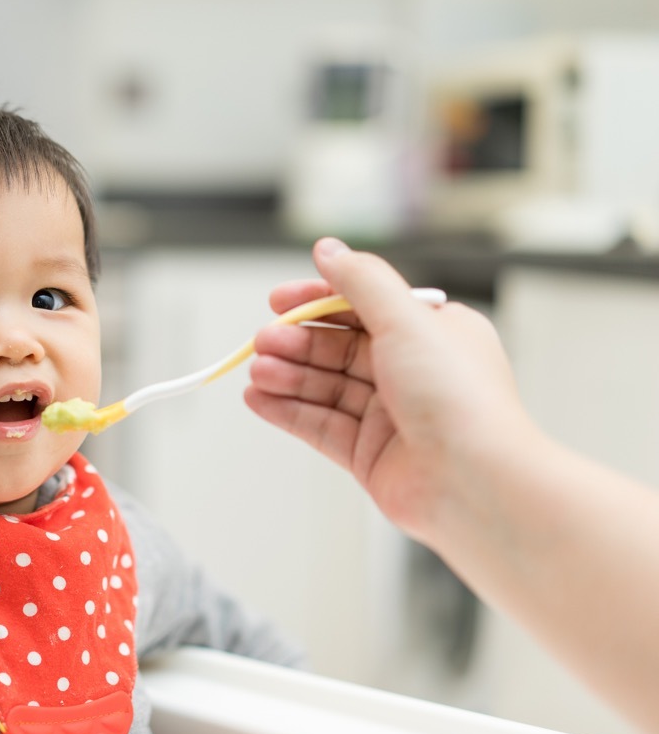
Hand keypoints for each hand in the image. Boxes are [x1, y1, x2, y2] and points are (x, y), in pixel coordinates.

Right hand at [243, 238, 530, 543]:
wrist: (476, 484)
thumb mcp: (406, 320)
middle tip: (263, 342)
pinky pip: (319, 425)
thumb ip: (361, 282)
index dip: (317, 300)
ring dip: (287, 376)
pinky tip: (259, 401)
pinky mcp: (370, 454)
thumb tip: (329, 250)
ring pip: (325, 386)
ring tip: (258, 373)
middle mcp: (413, 372)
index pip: (363, 306)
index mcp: (433, 333)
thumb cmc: (459, 401)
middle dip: (297, 342)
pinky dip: (287, 411)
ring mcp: (391, 415)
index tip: (279, 300)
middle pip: (338, 347)